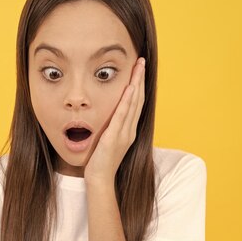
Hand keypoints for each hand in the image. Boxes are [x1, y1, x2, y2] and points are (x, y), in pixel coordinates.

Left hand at [84, 56, 145, 185]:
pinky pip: (122, 116)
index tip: (138, 70)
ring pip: (133, 104)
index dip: (138, 85)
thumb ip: (110, 128)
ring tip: (138, 67)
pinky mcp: (115, 137)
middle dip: (140, 79)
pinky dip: (127, 101)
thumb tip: (107, 117)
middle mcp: (130, 130)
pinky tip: (129, 88)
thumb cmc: (100, 162)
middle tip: (142, 61)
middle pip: (138, 99)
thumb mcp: (107, 141)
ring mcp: (124, 133)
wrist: (99, 179)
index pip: (136, 103)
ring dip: (136, 83)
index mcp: (128, 130)